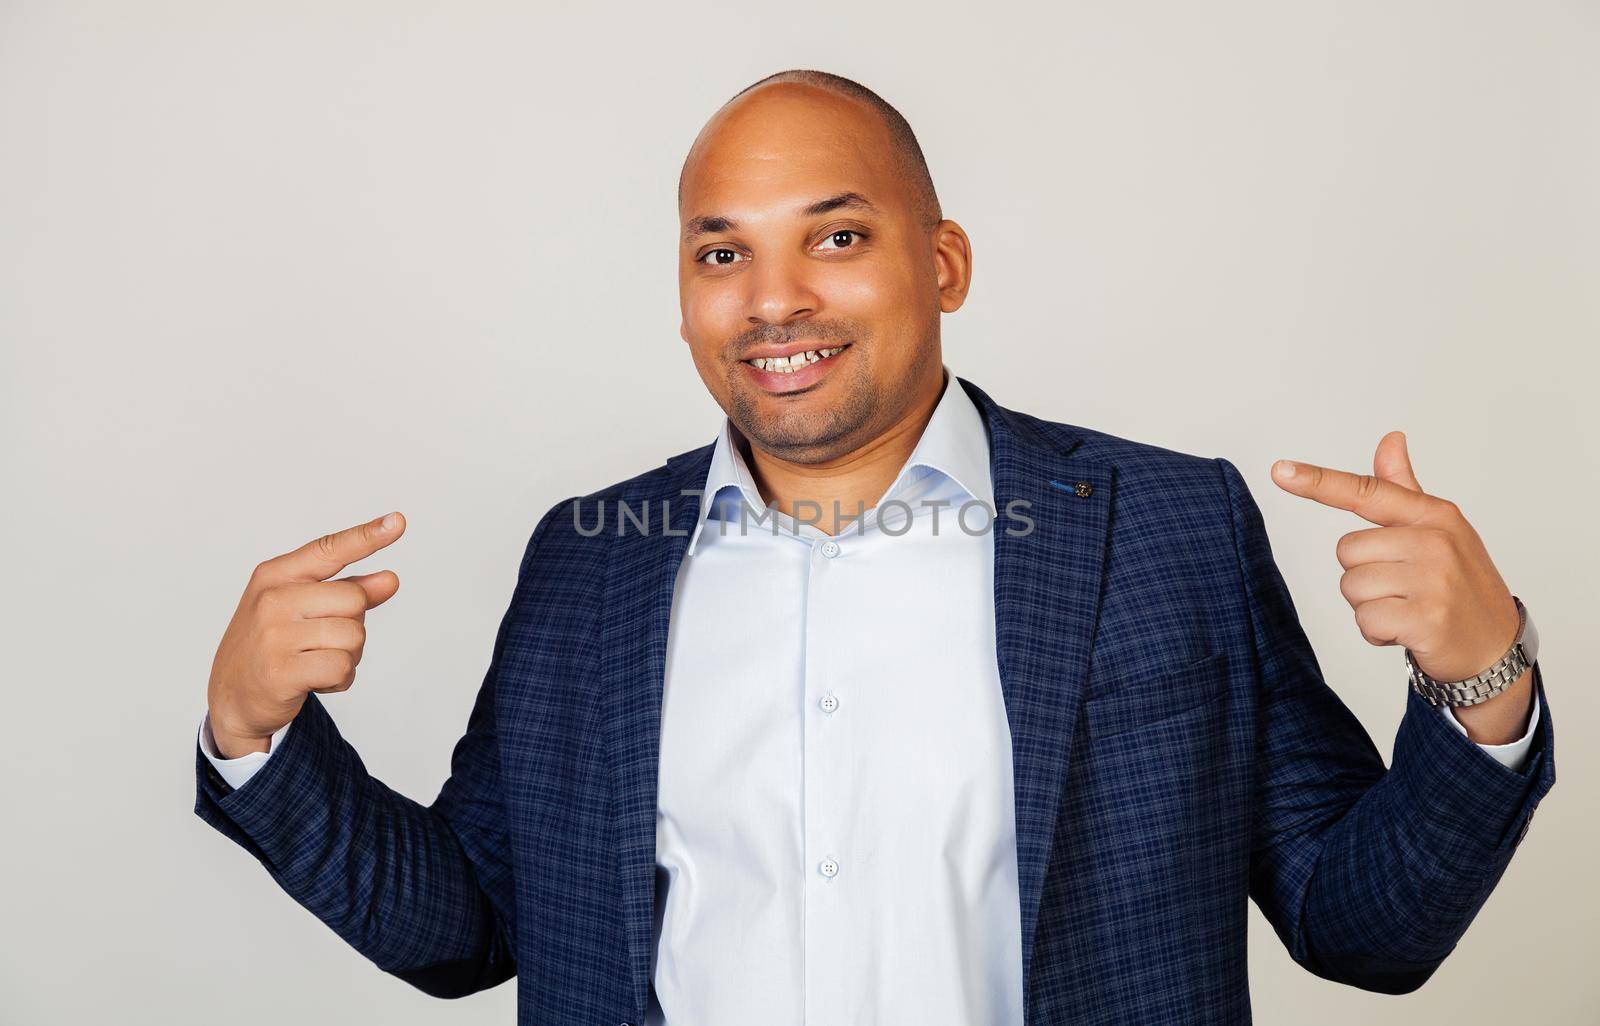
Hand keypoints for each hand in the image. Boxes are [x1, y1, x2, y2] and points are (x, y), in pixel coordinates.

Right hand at [206, 512, 405, 758]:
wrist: (232, 696)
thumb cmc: (274, 644)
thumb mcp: (302, 608)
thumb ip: (347, 591)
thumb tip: (390, 580)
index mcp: (275, 575)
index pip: (329, 549)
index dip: (366, 536)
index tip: (399, 521)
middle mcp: (272, 599)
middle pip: (354, 599)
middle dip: (354, 623)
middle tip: (325, 641)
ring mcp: (273, 636)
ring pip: (354, 636)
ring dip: (349, 655)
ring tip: (318, 660)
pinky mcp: (280, 672)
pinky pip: (342, 668)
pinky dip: (340, 679)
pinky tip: (317, 680)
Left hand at [1270, 433, 1530, 740]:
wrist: (1496, 648)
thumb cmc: (1460, 585)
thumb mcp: (1439, 532)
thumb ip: (1403, 490)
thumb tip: (1390, 439)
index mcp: (1434, 515)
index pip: (1367, 491)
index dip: (1318, 481)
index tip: (1280, 470)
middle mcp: (1435, 542)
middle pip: (1346, 550)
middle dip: (1364, 574)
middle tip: (1403, 589)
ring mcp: (1434, 580)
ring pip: (1351, 586)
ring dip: (1370, 605)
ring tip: (1407, 609)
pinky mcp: (1427, 619)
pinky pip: (1365, 620)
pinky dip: (1378, 632)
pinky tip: (1408, 632)